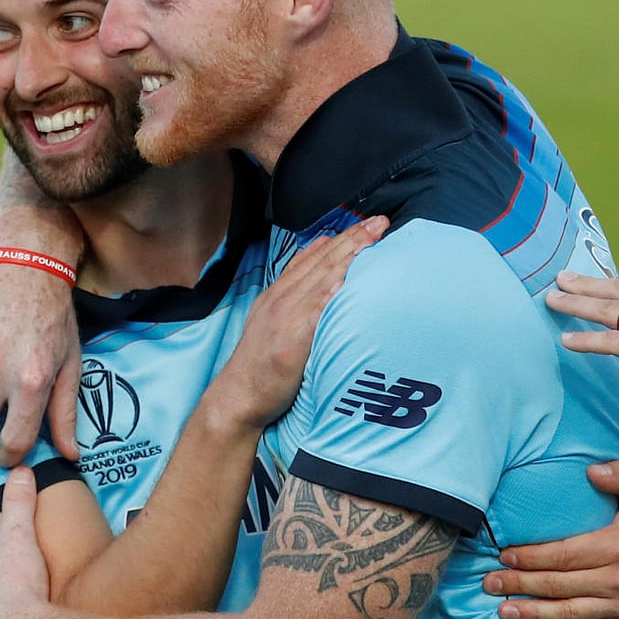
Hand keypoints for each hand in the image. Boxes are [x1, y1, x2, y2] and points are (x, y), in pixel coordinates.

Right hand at [214, 216, 388, 430]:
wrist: (239, 396)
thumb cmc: (261, 364)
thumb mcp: (272, 321)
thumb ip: (294, 296)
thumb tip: (321, 272)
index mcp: (278, 294)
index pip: (312, 257)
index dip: (340, 238)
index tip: (366, 224)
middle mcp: (281, 299)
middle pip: (322, 261)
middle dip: (352, 238)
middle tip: (379, 222)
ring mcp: (286, 317)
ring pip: (323, 277)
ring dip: (350, 254)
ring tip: (373, 238)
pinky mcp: (292, 340)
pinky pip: (318, 310)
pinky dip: (335, 291)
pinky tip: (352, 277)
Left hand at [482, 461, 618, 618]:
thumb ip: (618, 474)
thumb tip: (590, 469)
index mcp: (617, 546)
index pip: (563, 555)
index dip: (530, 557)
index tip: (503, 555)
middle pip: (559, 585)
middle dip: (520, 585)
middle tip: (489, 584)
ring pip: (571, 614)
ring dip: (534, 613)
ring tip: (503, 611)